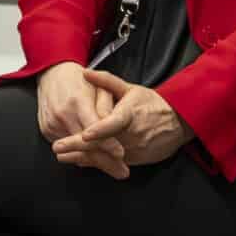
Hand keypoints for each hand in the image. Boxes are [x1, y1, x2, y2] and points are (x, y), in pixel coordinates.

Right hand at [36, 61, 119, 173]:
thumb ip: (106, 107)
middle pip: (86, 146)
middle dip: (105, 161)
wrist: (52, 74)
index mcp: (77, 102)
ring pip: (77, 151)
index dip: (108, 143)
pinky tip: (96, 162)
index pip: (94, 128)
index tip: (121, 154)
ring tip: (114, 170)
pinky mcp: (46, 130)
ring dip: (96, 162)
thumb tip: (114, 129)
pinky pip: (66, 148)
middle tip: (123, 172)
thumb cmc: (78, 80)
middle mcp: (63, 115)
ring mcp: (52, 124)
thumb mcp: (97, 88)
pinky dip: (81, 155)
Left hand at [55, 68, 190, 178]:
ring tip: (62, 156)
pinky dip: (94, 162)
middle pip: (102, 144)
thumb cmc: (151, 104)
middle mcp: (131, 135)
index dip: (99, 130)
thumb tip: (85, 72)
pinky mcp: (134, 160)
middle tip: (58, 147)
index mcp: (130, 115)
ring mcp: (133, 150)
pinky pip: (111, 163)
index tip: (84, 134)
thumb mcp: (130, 89)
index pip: (113, 124)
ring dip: (82, 157)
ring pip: (105, 157)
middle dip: (78, 147)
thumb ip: (106, 81)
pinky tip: (78, 160)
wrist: (177, 123)